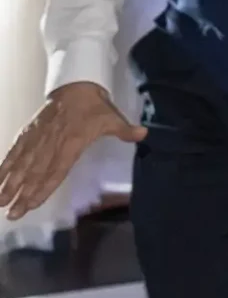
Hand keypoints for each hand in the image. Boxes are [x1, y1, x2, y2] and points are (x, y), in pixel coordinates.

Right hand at [0, 84, 146, 219]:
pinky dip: (4, 165)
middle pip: (34, 173)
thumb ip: (125, 130)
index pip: (56, 170)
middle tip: (11, 213)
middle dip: (22, 194)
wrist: (75, 84)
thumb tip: (144, 134)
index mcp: (71, 143)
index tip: (32, 205)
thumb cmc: (95, 106)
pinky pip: (14, 151)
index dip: (43, 188)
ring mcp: (37, 138)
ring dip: (9, 183)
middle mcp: (51, 143)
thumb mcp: (112, 118)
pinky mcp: (28, 132)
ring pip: (20, 164)